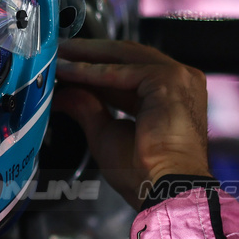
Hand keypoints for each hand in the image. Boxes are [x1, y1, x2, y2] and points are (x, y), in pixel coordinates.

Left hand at [52, 39, 209, 207]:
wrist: (163, 187)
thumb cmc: (142, 172)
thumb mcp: (105, 133)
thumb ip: (87, 108)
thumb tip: (64, 93)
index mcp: (170, 96)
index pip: (128, 73)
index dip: (94, 68)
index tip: (66, 65)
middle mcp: (179, 82)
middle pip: (128, 58)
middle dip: (90, 53)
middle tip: (59, 50)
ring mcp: (178, 78)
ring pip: (124, 57)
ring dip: (87, 56)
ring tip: (59, 55)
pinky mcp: (168, 80)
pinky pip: (121, 71)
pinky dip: (90, 70)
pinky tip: (67, 70)